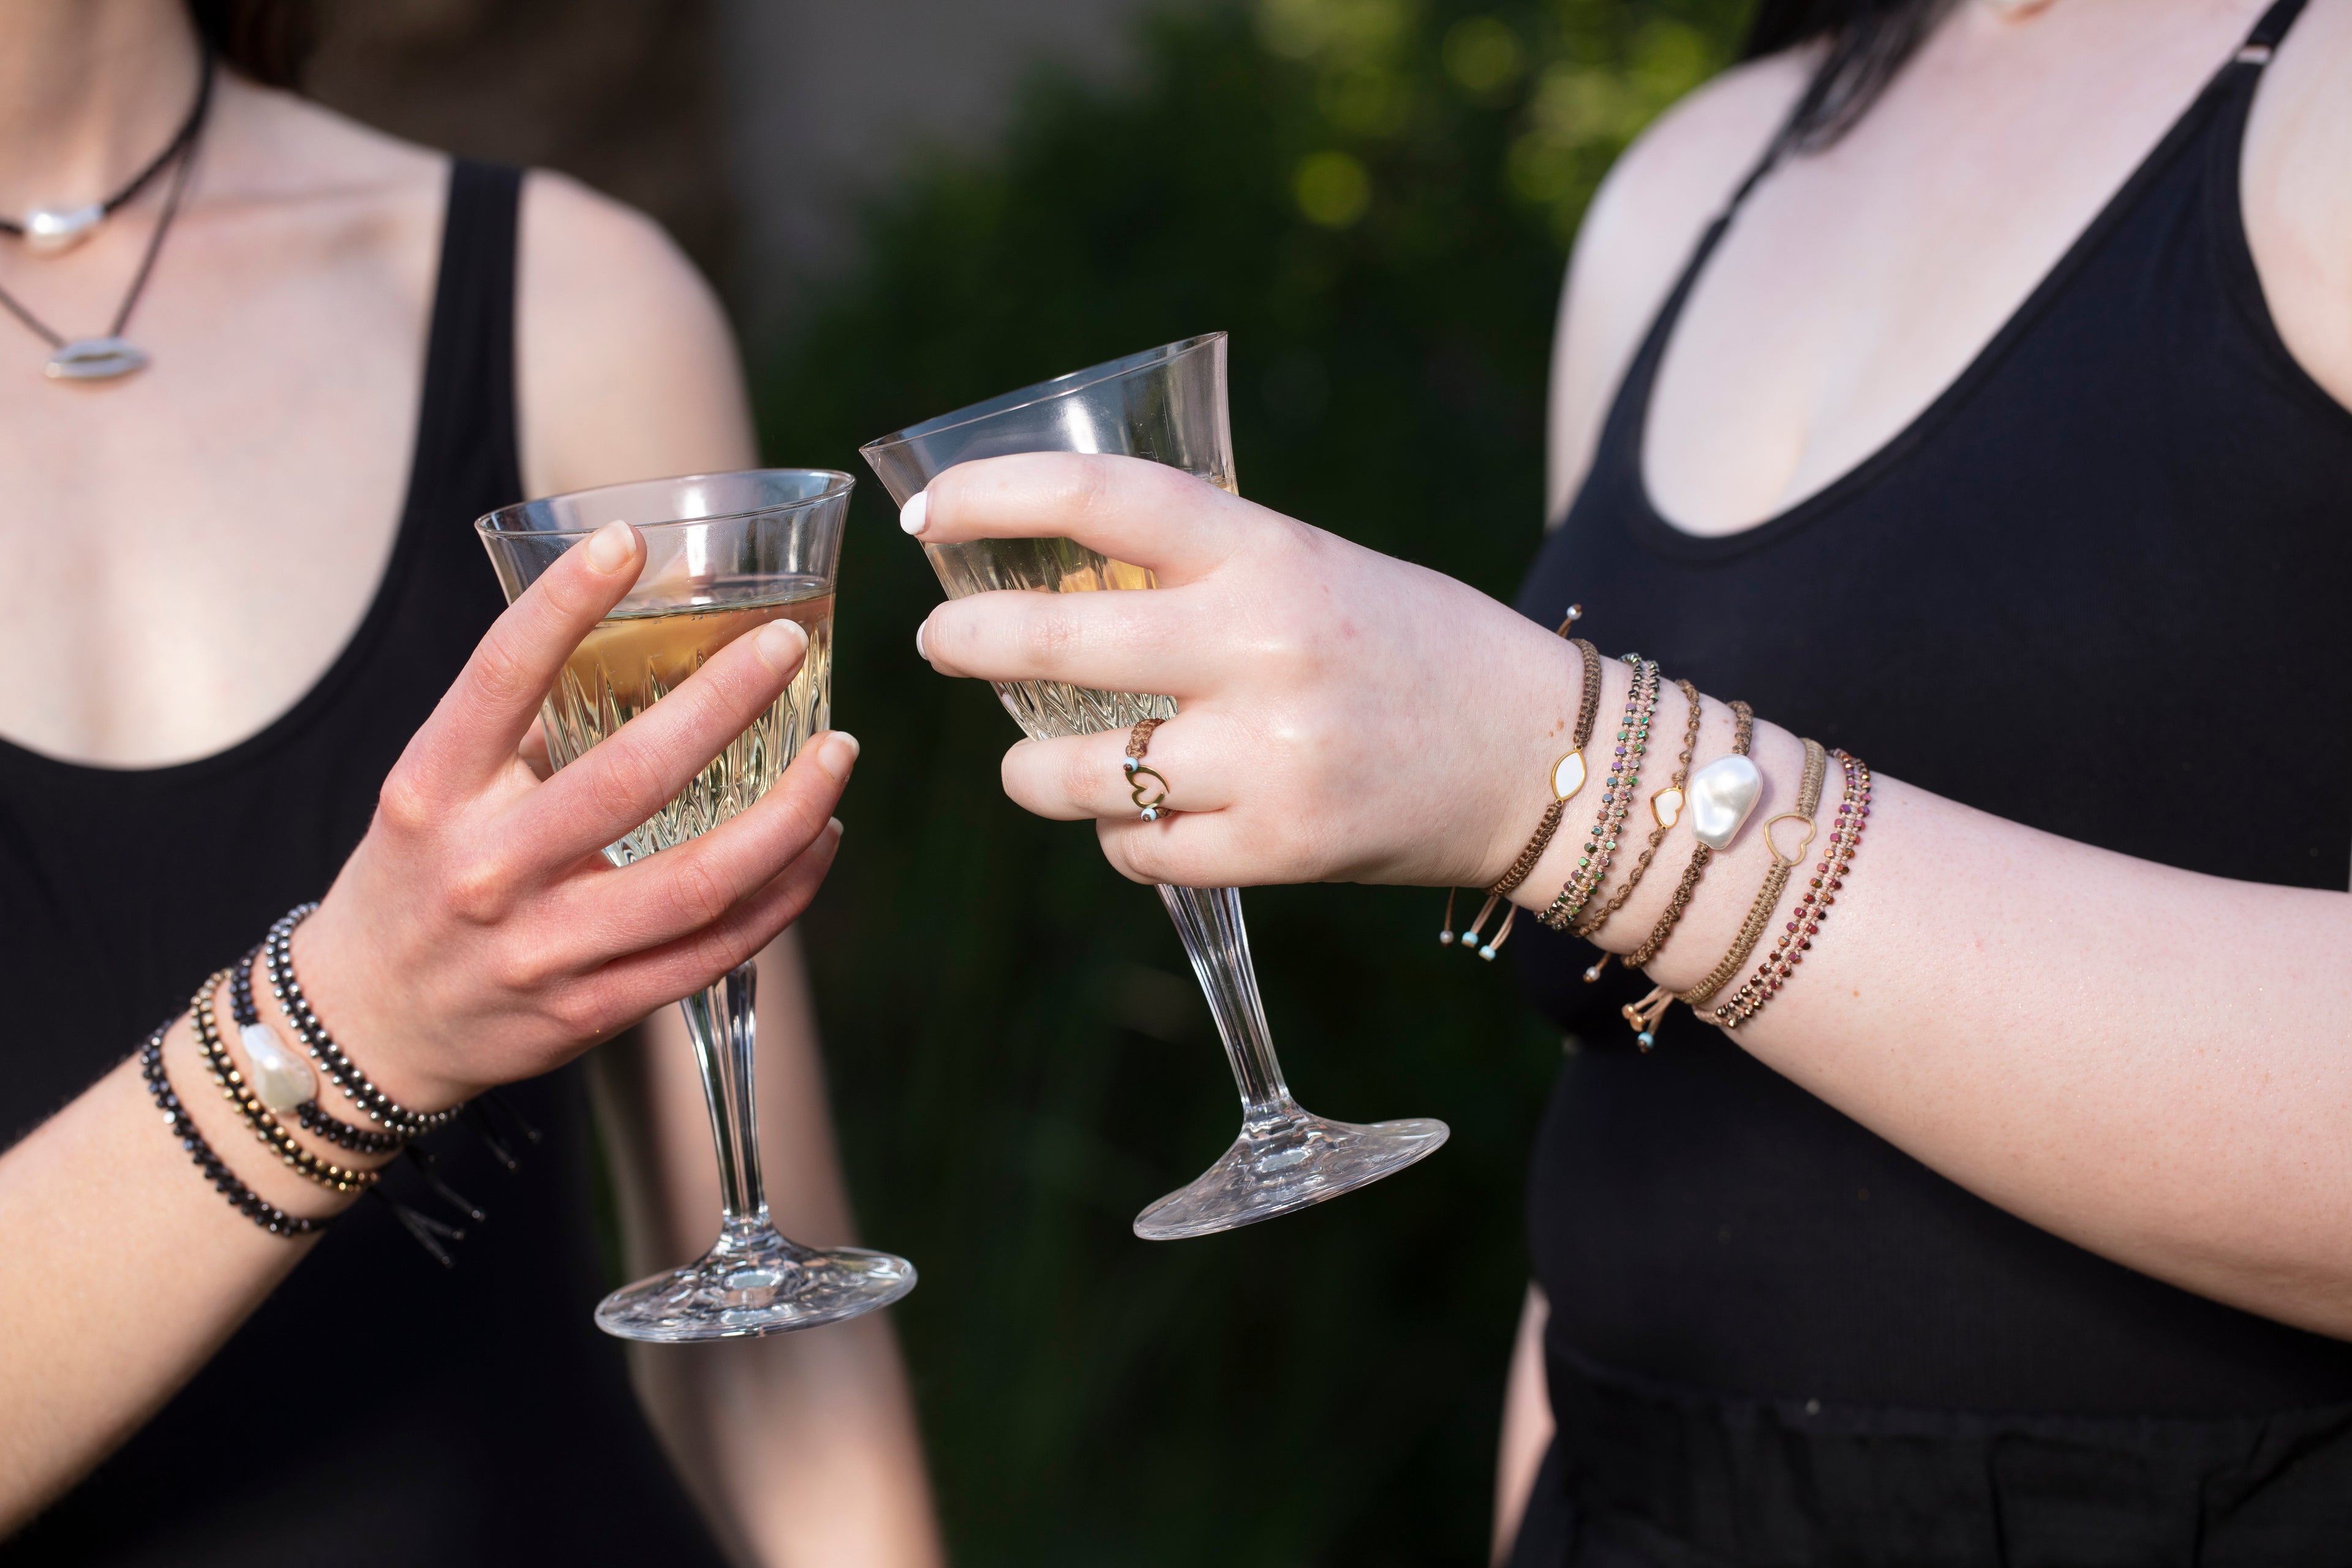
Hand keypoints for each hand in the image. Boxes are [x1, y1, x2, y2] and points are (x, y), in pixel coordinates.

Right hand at [294, 520, 853, 1108]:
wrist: (369, 1027)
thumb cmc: (417, 882)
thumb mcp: (433, 793)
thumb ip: (521, 730)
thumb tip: (637, 633)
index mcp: (433, 792)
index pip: (499, 679)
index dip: (562, 602)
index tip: (627, 541)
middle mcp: (486, 869)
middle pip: (629, 778)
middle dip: (723, 703)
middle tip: (783, 647)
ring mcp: (543, 948)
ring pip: (698, 880)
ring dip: (788, 814)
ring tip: (836, 754)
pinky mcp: (591, 1010)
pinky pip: (713, 949)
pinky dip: (782, 894)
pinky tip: (818, 843)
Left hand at [909, 453, 1576, 889]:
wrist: (1539, 756)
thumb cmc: (1409, 647)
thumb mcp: (1312, 569)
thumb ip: (1200, 572)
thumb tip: (1052, 583)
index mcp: (1270, 554)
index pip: (1101, 499)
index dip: (995, 495)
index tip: (930, 512)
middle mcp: (1261, 647)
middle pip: (1052, 644)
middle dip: (965, 645)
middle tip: (940, 645)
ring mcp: (1267, 756)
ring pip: (1075, 774)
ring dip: (1030, 771)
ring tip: (1032, 763)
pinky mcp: (1278, 847)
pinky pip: (1138, 850)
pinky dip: (1121, 838)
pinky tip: (1142, 819)